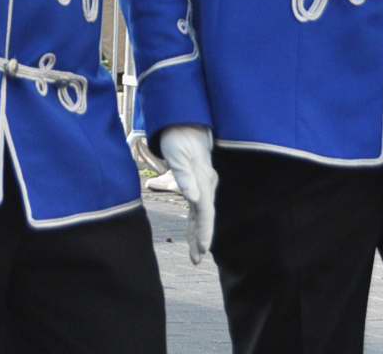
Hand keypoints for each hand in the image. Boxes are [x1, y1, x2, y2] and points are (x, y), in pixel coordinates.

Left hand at [157, 124, 217, 263]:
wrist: (184, 122)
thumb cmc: (178, 137)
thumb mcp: (176, 154)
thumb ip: (184, 176)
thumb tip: (193, 198)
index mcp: (203, 179)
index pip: (205, 210)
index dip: (204, 230)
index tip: (203, 248)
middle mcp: (206, 184)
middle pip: (205, 216)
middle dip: (201, 238)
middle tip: (196, 260)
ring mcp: (204, 185)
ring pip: (201, 215)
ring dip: (198, 235)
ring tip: (195, 256)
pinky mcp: (198, 184)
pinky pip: (197, 209)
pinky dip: (194, 224)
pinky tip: (192, 237)